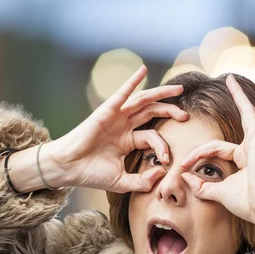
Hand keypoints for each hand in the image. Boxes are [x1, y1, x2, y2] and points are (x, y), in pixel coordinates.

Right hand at [47, 65, 187, 192]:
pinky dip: (132, 81)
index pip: (152, 136)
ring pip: (142, 101)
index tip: (165, 162)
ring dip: (161, 93)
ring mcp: (116, 117)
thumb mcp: (122, 182)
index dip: (163, 147)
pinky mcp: (106, 111)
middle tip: (185, 115)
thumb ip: (142, 181)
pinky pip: (122, 93)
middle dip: (170, 110)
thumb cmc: (91, 174)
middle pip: (152, 112)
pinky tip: (142, 71)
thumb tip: (162, 173)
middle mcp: (123, 125)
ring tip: (178, 89)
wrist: (69, 168)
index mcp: (127, 140)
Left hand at [179, 73, 254, 240]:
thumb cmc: (247, 204)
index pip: (215, 146)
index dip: (196, 155)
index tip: (183, 166)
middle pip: (246, 115)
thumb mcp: (218, 193)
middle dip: (239, 97)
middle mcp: (254, 146)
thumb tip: (184, 179)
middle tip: (230, 79)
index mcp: (245, 155)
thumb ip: (202, 186)